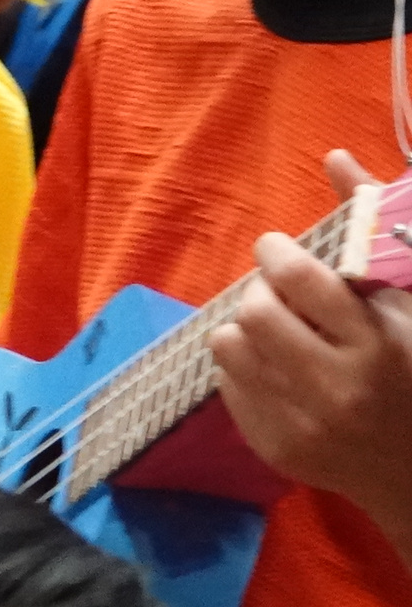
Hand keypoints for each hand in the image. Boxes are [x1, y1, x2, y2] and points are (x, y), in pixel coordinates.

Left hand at [214, 148, 411, 548]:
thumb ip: (374, 227)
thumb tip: (335, 156)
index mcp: (378, 347)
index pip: (297, 278)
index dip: (278, 254)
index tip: (281, 253)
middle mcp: (338, 390)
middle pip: (253, 310)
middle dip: (262, 290)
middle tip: (282, 293)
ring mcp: (304, 426)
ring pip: (228, 345)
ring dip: (248, 328)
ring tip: (283, 332)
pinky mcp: (277, 449)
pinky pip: (228, 384)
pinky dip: (248, 367)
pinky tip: (284, 371)